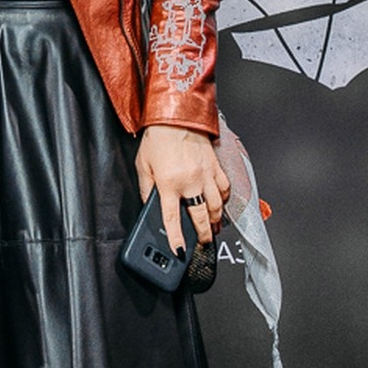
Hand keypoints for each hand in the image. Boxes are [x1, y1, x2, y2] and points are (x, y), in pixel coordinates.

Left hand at [135, 125, 229, 251]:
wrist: (175, 116)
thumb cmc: (157, 138)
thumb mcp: (143, 165)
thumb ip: (147, 189)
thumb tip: (150, 205)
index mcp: (168, 184)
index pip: (172, 219)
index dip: (176, 238)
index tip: (179, 251)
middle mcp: (189, 182)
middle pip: (200, 217)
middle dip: (203, 234)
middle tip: (204, 242)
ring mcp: (205, 174)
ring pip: (216, 205)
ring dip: (216, 220)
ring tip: (214, 228)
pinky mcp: (215, 165)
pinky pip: (224, 188)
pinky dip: (224, 199)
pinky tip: (221, 204)